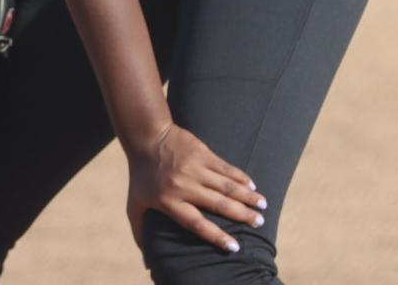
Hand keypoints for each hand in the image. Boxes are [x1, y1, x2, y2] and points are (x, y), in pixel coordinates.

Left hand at [126, 123, 267, 255]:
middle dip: (242, 215)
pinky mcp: (202, 153)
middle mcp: (184, 186)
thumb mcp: (134, 203)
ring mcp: (194, 168)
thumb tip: (147, 261)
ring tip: (263, 206)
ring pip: (227, 186)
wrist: (146, 136)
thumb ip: (140, 230)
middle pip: (219, 205)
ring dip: (247, 197)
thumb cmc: (140, 174)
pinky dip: (241, 177)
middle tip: (259, 223)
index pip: (196, 224)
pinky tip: (252, 186)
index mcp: (169, 201)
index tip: (235, 247)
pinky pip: (226, 168)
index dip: (217, 236)